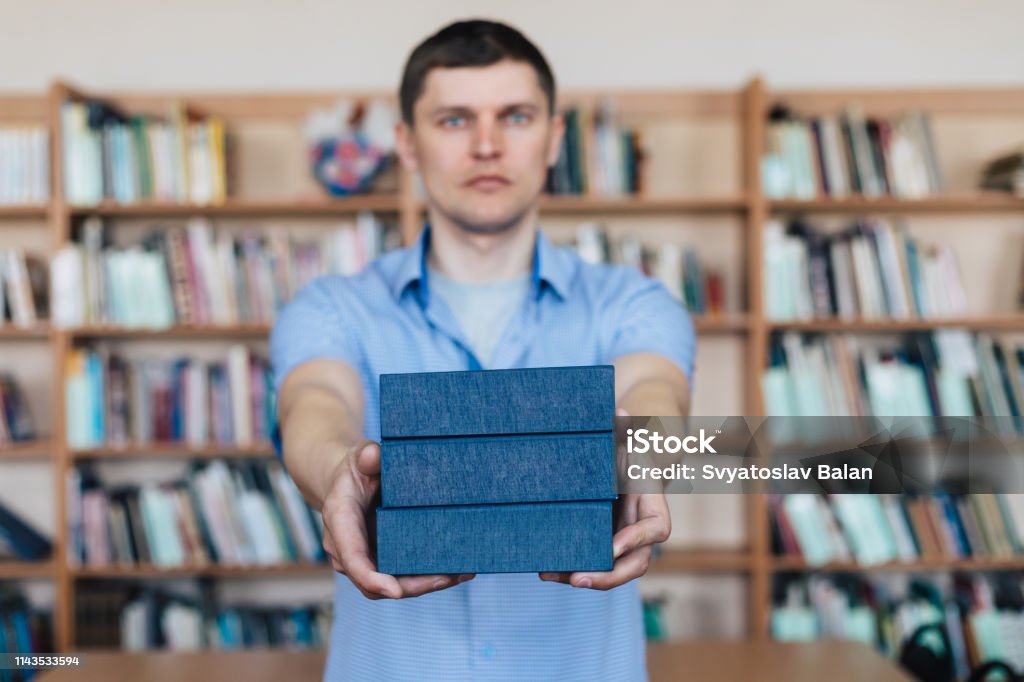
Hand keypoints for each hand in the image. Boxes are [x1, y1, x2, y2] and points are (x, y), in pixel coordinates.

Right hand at [320, 441, 474, 598]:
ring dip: (427, 584)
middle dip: (413, 586)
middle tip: (448, 577)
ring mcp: (365, 560)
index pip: (352, 557)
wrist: (349, 483)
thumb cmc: (356, 469)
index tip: (395, 591)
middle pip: (376, 582)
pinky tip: (458, 570)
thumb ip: (367, 456)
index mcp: (340, 522)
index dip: (371, 577)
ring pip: (393, 585)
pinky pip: (402, 578)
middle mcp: (348, 550)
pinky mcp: (381, 562)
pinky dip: (428, 577)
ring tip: (463, 573)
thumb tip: (375, 455)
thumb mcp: (359, 457)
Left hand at [539, 408, 670, 589]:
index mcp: (654, 508)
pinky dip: (570, 572)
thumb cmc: (626, 455)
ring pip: (612, 572)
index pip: (655, 531)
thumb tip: (619, 411)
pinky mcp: (604, 550)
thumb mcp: (626, 441)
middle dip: (607, 576)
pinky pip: (593, 568)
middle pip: (635, 565)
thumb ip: (624, 430)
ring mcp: (623, 546)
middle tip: (578, 578)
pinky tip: (545, 571)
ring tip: (550, 574)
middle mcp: (642, 534)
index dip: (635, 540)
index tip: (611, 547)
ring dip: (584, 578)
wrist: (619, 471)